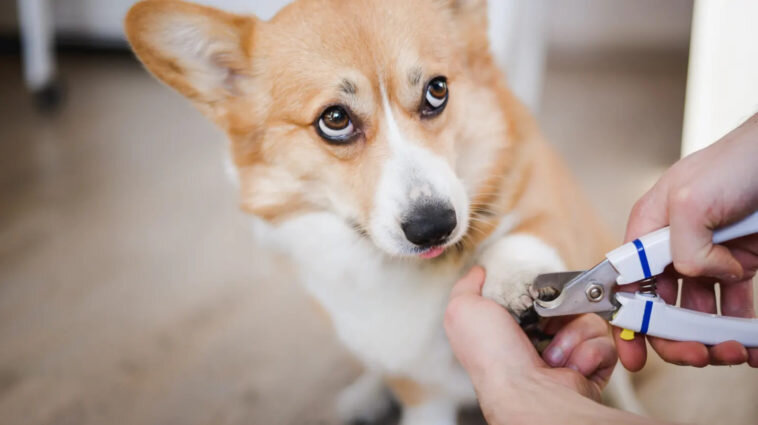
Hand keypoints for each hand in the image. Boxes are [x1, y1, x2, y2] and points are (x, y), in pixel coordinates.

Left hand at [444, 267, 621, 424]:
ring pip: (588, 320)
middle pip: (566, 303)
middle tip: (545, 323)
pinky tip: (570, 366)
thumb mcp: (463, 310)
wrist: (526, 393)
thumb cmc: (492, 355)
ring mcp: (567, 355)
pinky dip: (589, 352)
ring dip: (573, 334)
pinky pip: (604, 343)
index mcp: (511, 328)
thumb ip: (467, 287)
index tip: (535, 293)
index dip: (540, 291)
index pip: (536, 296)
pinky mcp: (591, 368)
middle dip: (560, 310)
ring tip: (553, 356)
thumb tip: (479, 272)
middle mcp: (539, 342)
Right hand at [618, 113, 757, 370]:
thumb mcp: (691, 199)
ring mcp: (706, 256)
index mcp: (648, 228)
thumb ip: (681, 246)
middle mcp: (672, 245)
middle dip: (675, 336)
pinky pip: (733, 306)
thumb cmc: (738, 161)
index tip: (633, 352)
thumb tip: (697, 275)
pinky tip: (749, 343)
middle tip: (696, 354)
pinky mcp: (738, 263)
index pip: (625, 282)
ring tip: (732, 350)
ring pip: (697, 311)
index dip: (626, 320)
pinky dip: (740, 329)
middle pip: (661, 305)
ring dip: (710, 337)